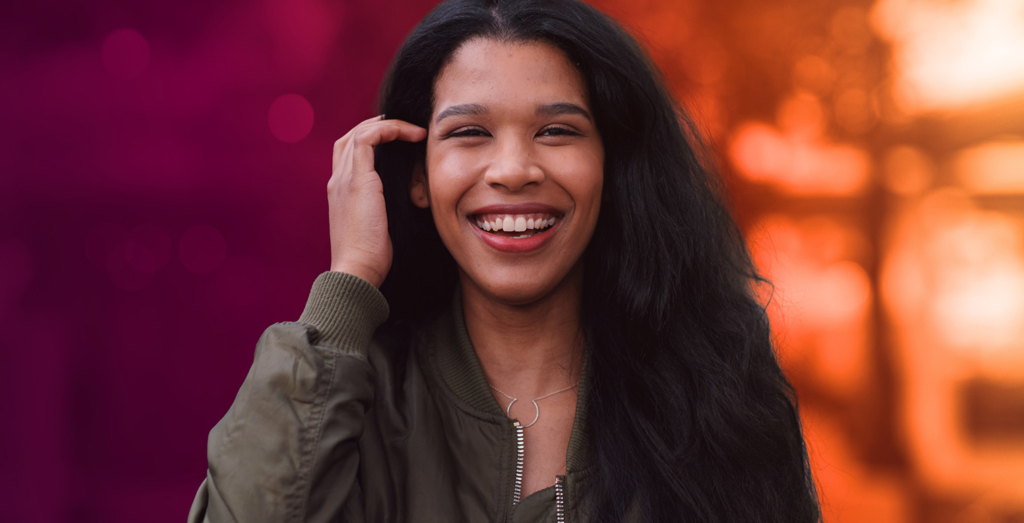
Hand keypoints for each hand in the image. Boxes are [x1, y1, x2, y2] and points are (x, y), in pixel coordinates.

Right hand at [327, 115, 426, 287]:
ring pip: (360, 132)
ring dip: (389, 126)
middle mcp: (338, 181)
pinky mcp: (357, 180)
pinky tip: (412, 135)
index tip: (399, 144)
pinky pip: (368, 138)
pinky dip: (390, 130)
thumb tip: (410, 202)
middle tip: (405, 130)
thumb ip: (385, 210)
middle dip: (377, 127)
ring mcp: (344, 178)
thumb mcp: (378, 227)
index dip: (371, 142)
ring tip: (414, 131)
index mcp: (340, 192)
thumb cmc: (371, 258)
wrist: (356, 270)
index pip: (348, 154)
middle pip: (350, 137)